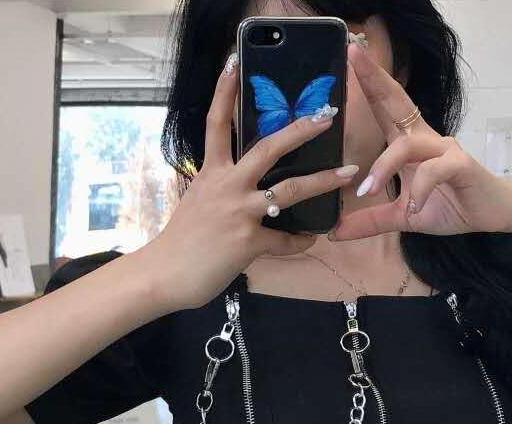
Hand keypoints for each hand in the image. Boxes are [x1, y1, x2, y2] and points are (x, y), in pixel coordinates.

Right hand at [150, 54, 359, 311]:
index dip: (225, 91)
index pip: (217, 123)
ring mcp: (239, 213)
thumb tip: (244, 190)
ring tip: (346, 173)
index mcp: (211, 174)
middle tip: (326, 117)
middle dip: (301, 129)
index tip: (235, 62)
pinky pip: (285, 240)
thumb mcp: (198, 204)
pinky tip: (309, 240)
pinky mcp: (249, 242)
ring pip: (290, 190)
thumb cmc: (180, 242)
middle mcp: (227, 186)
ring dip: (322, 180)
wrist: (164, 274)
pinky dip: (300, 241)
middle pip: (268, 148)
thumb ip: (220, 190)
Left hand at [329, 41, 511, 240]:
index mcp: (408, 144)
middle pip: (397, 102)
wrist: (489, 214)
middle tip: (353, 56)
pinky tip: (416, 207)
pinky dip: (420, 189)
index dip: (368, 83)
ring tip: (367, 191)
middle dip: (374, 80)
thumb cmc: (447, 205)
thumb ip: (369, 221)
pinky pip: (434, 170)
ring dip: (383, 166)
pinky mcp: (461, 165)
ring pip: (407, 145)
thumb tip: (334, 232)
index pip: (384, 108)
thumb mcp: (402, 216)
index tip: (348, 57)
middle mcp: (425, 138)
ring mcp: (444, 149)